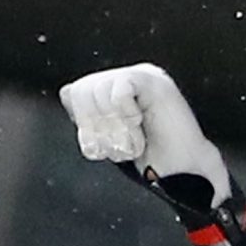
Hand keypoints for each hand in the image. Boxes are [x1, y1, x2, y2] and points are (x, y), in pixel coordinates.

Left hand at [59, 63, 229, 207]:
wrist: (179, 170)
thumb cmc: (149, 158)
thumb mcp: (109, 138)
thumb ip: (89, 117)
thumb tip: (67, 91)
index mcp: (115, 88)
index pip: (77, 91)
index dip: (83, 123)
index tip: (103, 145)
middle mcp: (128, 77)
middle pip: (83, 89)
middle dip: (95, 127)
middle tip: (117, 146)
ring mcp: (143, 75)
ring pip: (99, 90)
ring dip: (113, 128)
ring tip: (132, 140)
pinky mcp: (155, 81)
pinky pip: (120, 89)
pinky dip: (125, 115)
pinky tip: (140, 124)